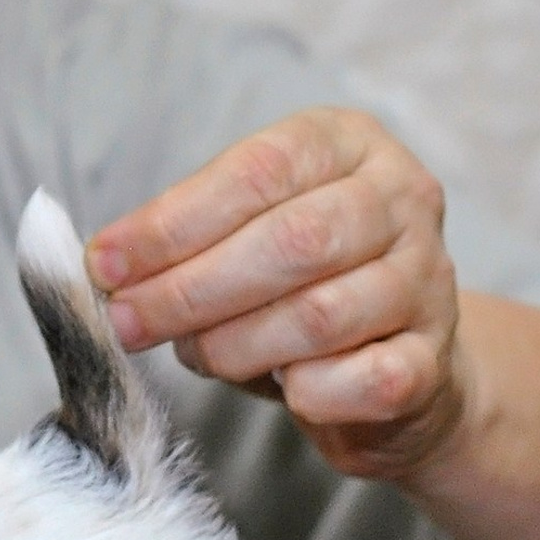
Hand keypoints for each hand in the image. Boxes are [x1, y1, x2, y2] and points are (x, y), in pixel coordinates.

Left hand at [86, 107, 466, 482]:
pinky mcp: (435, 361)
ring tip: (197, 355)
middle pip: (292, 241)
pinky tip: (284, 391)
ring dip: (235, 345)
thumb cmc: (294, 289)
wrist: (393, 362)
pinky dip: (308, 394)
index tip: (105, 265)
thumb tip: (104, 267)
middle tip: (128, 323)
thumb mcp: (238, 239)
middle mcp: (400, 199)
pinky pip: (365, 380)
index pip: (255, 173)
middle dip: (190, 290)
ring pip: (321, 315)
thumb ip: (182, 242)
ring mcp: (428, 280)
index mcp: (344, 145)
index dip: (170, 225)